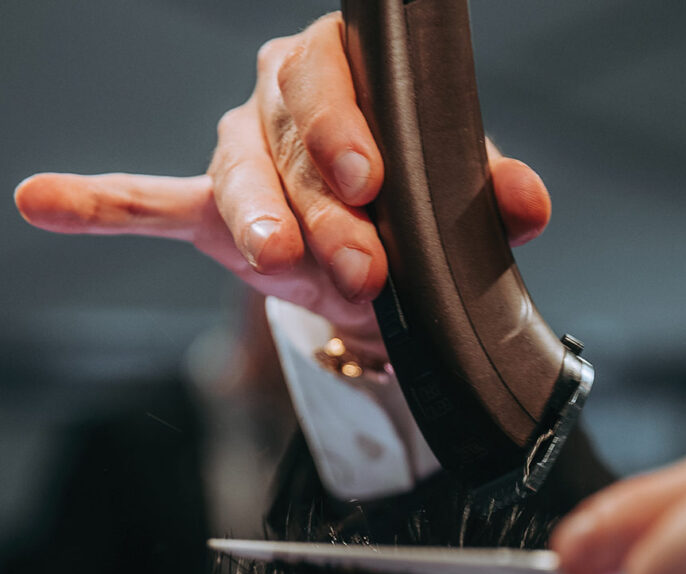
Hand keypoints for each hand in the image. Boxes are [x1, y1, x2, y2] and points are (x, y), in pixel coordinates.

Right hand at [13, 13, 550, 355]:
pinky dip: (104, 205)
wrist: (383, 272)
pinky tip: (44, 201)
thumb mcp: (456, 205)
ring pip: (238, 177)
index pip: (337, 78)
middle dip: (322, 204)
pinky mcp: (211, 211)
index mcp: (350, 82)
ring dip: (261, 221)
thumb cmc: (415, 220)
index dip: (346, 126)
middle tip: (361, 263)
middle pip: (290, 139)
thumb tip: (527, 205)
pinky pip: (152, 201)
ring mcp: (243, 156)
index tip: (367, 180)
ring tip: (283, 260)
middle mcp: (286, 106)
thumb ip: (486, 195)